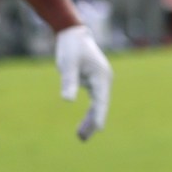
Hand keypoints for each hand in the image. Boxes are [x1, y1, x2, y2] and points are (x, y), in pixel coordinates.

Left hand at [54, 23, 112, 140]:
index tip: (98, 129)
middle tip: (82, 138)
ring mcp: (100, 81)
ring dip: (91, 120)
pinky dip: (90, 112)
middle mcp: (104, 80)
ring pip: (98, 105)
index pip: (101, 100)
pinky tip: (84, 123)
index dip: (99, 115)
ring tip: (81, 136)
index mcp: (101, 77)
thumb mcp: (67, 65)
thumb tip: (67, 100)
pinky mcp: (93, 81)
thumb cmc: (70, 47)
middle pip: (101, 106)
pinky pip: (94, 101)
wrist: (73, 33)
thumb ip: (68, 82)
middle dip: (93, 122)